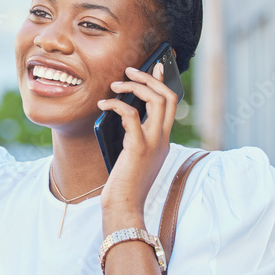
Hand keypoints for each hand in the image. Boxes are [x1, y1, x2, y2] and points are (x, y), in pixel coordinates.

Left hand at [96, 63, 177, 226]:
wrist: (125, 207)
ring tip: (115, 84)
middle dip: (150, 78)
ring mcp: (154, 143)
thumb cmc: (124, 185)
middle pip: (168, 97)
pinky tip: (103, 105)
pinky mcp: (139, 147)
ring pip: (157, 101)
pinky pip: (131, 115)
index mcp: (163, 140)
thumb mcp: (132, 157)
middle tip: (130, 70)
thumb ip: (132, 137)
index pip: (171, 104)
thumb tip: (121, 113)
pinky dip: (116, 104)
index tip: (155, 67)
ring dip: (135, 87)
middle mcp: (163, 139)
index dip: (163, 82)